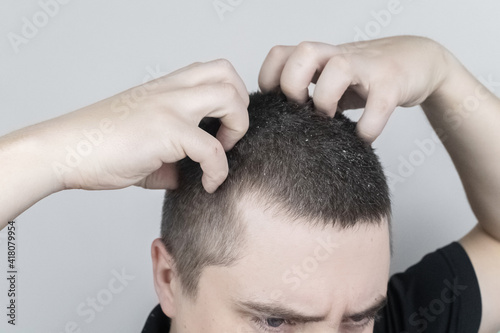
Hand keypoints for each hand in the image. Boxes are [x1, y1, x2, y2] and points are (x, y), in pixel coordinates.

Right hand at [30, 59, 248, 192]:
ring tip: (222, 154)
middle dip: (241, 106)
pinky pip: (212, 148)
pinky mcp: (165, 131)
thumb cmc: (98, 147)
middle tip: (229, 135)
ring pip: (228, 97)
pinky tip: (208, 184)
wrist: (63, 151)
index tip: (222, 130)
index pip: (213, 72)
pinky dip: (219, 170)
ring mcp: (168, 107)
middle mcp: (170, 91)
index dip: (230, 98)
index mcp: (165, 88)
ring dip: (237, 128)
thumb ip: (174, 155)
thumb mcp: (144, 145)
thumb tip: (192, 176)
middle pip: (228, 73)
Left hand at [258, 36, 455, 142]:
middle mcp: (340, 56)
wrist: (418, 61)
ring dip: (326, 99)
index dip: (269, 79)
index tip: (277, 104)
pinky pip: (379, 103)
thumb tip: (277, 122)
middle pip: (303, 52)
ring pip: (338, 67)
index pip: (280, 54)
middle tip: (302, 109)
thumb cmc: (366, 77)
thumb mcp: (330, 80)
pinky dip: (369, 126)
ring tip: (330, 120)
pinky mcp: (393, 82)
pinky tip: (363, 137)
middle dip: (294, 85)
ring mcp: (367, 66)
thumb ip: (308, 91)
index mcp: (320, 57)